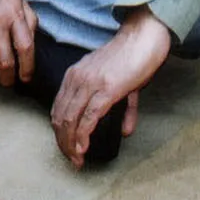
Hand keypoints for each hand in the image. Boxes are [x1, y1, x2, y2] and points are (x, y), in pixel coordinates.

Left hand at [51, 8, 170, 168]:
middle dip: (63, 142)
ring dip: (71, 143)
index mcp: (74, 75)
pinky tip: (83, 147)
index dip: (59, 131)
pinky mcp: (106, 89)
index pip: (58, 107)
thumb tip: (125, 131)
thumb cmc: (132, 58)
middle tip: (72, 160)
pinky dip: (83, 135)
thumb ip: (122, 108)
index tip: (67, 148)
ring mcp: (89, 83)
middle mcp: (76, 78)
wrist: (142, 38)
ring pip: (70, 119)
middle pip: (60, 116)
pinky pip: (89, 116)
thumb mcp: (120, 84)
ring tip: (77, 159)